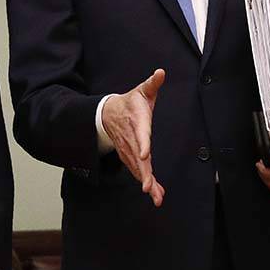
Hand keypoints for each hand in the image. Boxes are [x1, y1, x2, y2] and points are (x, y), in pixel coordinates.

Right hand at [101, 69, 165, 206]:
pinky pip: (137, 170)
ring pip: (138, 168)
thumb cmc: (131, 102)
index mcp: (137, 122)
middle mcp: (132, 139)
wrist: (109, 113)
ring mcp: (129, 149)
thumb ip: (152, 84)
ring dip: (146, 182)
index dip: (142, 144)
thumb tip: (161, 72)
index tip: (145, 155)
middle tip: (148, 187)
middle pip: (138, 158)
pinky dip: (146, 182)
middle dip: (143, 173)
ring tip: (156, 197)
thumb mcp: (141, 91)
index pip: (140, 134)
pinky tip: (155, 193)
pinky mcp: (129, 156)